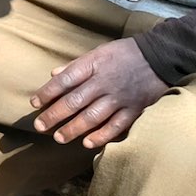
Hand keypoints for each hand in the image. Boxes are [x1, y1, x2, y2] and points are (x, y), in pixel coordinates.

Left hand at [29, 38, 167, 147]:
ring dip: (73, 129)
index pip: (65, 80)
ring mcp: (119, 98)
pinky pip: (115, 126)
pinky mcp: (133, 109)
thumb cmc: (125, 53)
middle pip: (74, 101)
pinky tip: (87, 143)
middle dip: (54, 115)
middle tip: (40, 126)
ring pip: (92, 117)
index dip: (48, 92)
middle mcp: (104, 82)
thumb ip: (76, 65)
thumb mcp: (98, 52)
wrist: (160, 57)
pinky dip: (101, 136)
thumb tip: (54, 74)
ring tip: (59, 137)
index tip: (35, 103)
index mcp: (94, 65)